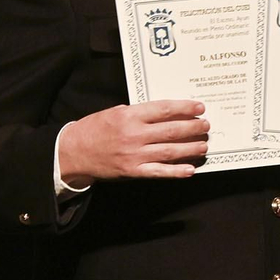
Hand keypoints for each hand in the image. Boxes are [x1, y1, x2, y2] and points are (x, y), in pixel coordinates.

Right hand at [57, 100, 208, 181]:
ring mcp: (134, 155)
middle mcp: (134, 135)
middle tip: (206, 126)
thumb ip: (139, 113)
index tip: (199, 107)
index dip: (185, 108)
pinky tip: (190, 169)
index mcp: (129, 116)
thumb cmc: (95, 129)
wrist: (74, 152)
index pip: (164, 110)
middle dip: (193, 128)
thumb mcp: (116, 112)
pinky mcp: (132, 171)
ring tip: (204, 145)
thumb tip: (166, 113)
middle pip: (171, 130)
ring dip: (190, 148)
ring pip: (170, 151)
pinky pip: (159, 172)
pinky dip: (176, 172)